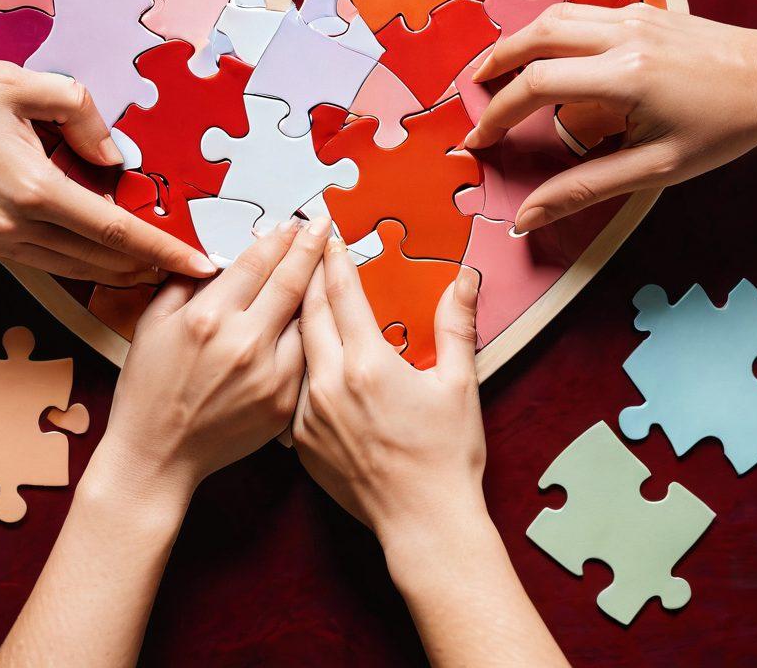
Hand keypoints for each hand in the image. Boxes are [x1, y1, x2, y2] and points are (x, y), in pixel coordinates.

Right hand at [0, 59, 214, 282]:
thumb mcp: (26, 85)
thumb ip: (82, 114)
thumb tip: (115, 156)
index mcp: (32, 188)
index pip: (114, 230)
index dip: (162, 249)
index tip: (199, 264)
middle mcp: (13, 226)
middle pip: (97, 260)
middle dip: (147, 267)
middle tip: (185, 269)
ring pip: (70, 269)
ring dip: (114, 271)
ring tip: (152, 268)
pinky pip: (40, 263)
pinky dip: (76, 263)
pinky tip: (98, 256)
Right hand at [93, 217, 330, 501]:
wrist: (157, 457)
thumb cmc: (149, 389)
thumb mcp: (152, 324)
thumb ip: (184, 283)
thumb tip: (218, 256)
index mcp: (209, 317)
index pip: (257, 263)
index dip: (279, 239)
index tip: (293, 223)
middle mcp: (244, 342)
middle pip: (291, 281)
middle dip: (310, 247)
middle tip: (324, 224)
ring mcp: (269, 374)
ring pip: (306, 318)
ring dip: (318, 287)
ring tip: (330, 263)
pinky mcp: (283, 402)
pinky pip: (305, 356)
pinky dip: (311, 333)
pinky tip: (317, 317)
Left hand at [292, 238, 486, 542]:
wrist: (422, 523)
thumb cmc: (445, 456)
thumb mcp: (458, 384)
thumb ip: (455, 325)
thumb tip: (464, 280)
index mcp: (368, 362)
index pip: (342, 292)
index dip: (334, 258)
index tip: (328, 234)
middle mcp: (330, 382)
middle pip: (308, 310)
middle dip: (306, 272)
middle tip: (304, 247)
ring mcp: (308, 412)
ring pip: (295, 347)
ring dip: (294, 313)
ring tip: (293, 287)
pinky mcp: (298, 439)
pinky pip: (292, 386)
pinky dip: (294, 360)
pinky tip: (295, 348)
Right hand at [464, 3, 756, 231]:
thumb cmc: (725, 128)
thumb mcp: (656, 168)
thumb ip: (584, 188)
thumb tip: (529, 214)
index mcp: (624, 76)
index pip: (536, 85)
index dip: (497, 114)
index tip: (480, 138)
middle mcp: (622, 36)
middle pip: (535, 37)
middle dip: (495, 63)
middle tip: (472, 89)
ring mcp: (632, 16)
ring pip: (555, 16)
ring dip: (518, 41)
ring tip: (497, 68)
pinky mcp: (642, 10)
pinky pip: (580, 13)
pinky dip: (550, 31)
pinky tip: (547, 52)